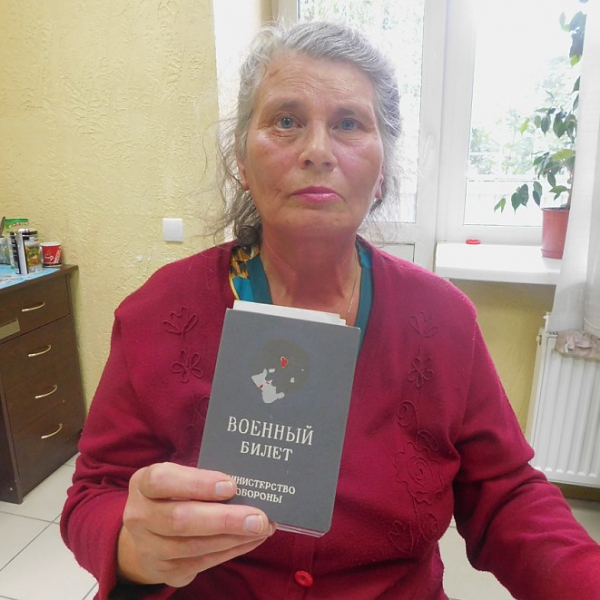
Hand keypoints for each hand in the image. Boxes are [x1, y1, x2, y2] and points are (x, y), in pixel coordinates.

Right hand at [117, 462, 274, 587]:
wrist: (148, 533)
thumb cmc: (174, 494)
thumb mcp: (179, 477)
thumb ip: (204, 478)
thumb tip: (248, 483)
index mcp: (143, 483)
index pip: (163, 480)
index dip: (197, 484)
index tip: (231, 486)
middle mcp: (139, 516)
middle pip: (180, 520)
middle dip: (225, 519)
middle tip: (258, 517)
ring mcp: (149, 547)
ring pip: (194, 546)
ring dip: (233, 538)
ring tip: (261, 528)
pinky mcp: (165, 570)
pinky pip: (202, 562)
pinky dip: (231, 551)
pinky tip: (250, 540)